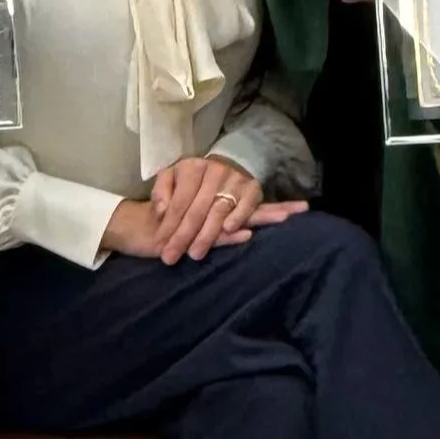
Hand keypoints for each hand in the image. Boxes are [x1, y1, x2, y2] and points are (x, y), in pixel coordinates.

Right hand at [98, 192, 306, 261]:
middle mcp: (209, 204)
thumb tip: (249, 232)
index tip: (301, 208)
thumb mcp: (195, 231)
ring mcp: (198, 212)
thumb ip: (220, 232)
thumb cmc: (168, 229)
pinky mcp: (184, 223)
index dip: (273, 207)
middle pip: (247, 206)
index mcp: (214, 204)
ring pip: (233, 214)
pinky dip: (228, 235)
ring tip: (285, 218)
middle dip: (275, 211)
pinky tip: (245, 234)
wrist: (137, 229)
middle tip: (302, 210)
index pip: (247, 203)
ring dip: (259, 217)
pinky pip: (210, 232)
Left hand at [150, 155, 265, 263]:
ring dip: (206, 234)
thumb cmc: (194, 178)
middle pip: (197, 210)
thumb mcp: (172, 176)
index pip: (179, 201)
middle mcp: (214, 171)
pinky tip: (228, 230)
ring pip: (219, 211)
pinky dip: (238, 217)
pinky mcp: (253, 188)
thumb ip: (161, 191)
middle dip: (183, 236)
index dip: (169, 225)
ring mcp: (235, 180)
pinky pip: (246, 205)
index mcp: (192, 167)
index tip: (160, 245)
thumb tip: (160, 211)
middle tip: (171, 257)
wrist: (229, 165)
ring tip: (194, 254)